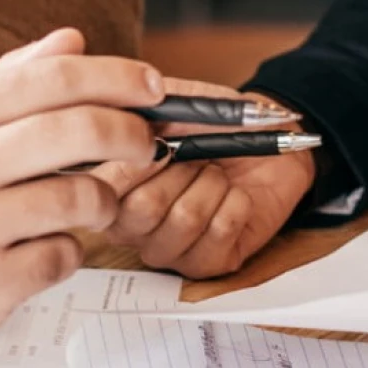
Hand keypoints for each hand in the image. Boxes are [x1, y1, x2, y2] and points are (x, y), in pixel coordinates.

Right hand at [0, 29, 166, 364]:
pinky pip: (64, 254)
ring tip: (90, 206)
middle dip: (130, 133)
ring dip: (103, 201)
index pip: (51, 78)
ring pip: (82, 196)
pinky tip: (46, 249)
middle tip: (146, 143)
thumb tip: (70, 39)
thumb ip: (8, 81)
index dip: (116, 77)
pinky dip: (69, 251)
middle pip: (78, 129)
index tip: (152, 86)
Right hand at [102, 77, 316, 278]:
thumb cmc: (215, 126)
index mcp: (112, 188)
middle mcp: (131, 227)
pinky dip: (238, 203)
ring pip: (185, 219)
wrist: (267, 145)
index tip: (162, 145)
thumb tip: (120, 116)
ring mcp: (166, 249)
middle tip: (200, 159)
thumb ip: (142, 110)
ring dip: (213, 185)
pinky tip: (237, 198)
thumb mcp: (177, 102)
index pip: (100, 190)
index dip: (133, 166)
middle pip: (142, 209)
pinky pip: (220, 231)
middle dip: (183, 171)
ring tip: (219, 177)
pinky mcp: (205, 264)